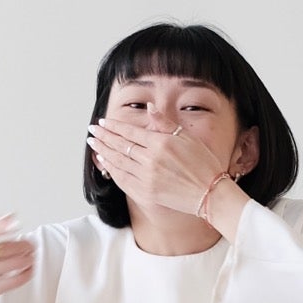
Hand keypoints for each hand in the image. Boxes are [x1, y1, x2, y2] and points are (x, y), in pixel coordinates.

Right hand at [0, 214, 33, 302]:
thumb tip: (10, 217)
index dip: (5, 226)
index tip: (17, 224)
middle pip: (5, 249)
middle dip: (23, 246)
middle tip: (30, 245)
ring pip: (11, 264)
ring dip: (27, 259)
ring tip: (31, 256)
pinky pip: (11, 282)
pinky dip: (24, 275)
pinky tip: (28, 270)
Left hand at [85, 118, 232, 216]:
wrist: (210, 194)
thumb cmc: (204, 164)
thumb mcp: (188, 137)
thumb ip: (165, 123)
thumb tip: (149, 107)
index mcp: (161, 143)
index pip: (130, 132)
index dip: (114, 126)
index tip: (103, 122)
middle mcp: (150, 160)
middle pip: (120, 145)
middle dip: (103, 137)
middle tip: (92, 130)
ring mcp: (146, 178)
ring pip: (118, 162)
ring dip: (103, 151)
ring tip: (93, 144)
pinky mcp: (145, 193)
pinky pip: (122, 179)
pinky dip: (111, 169)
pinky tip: (105, 162)